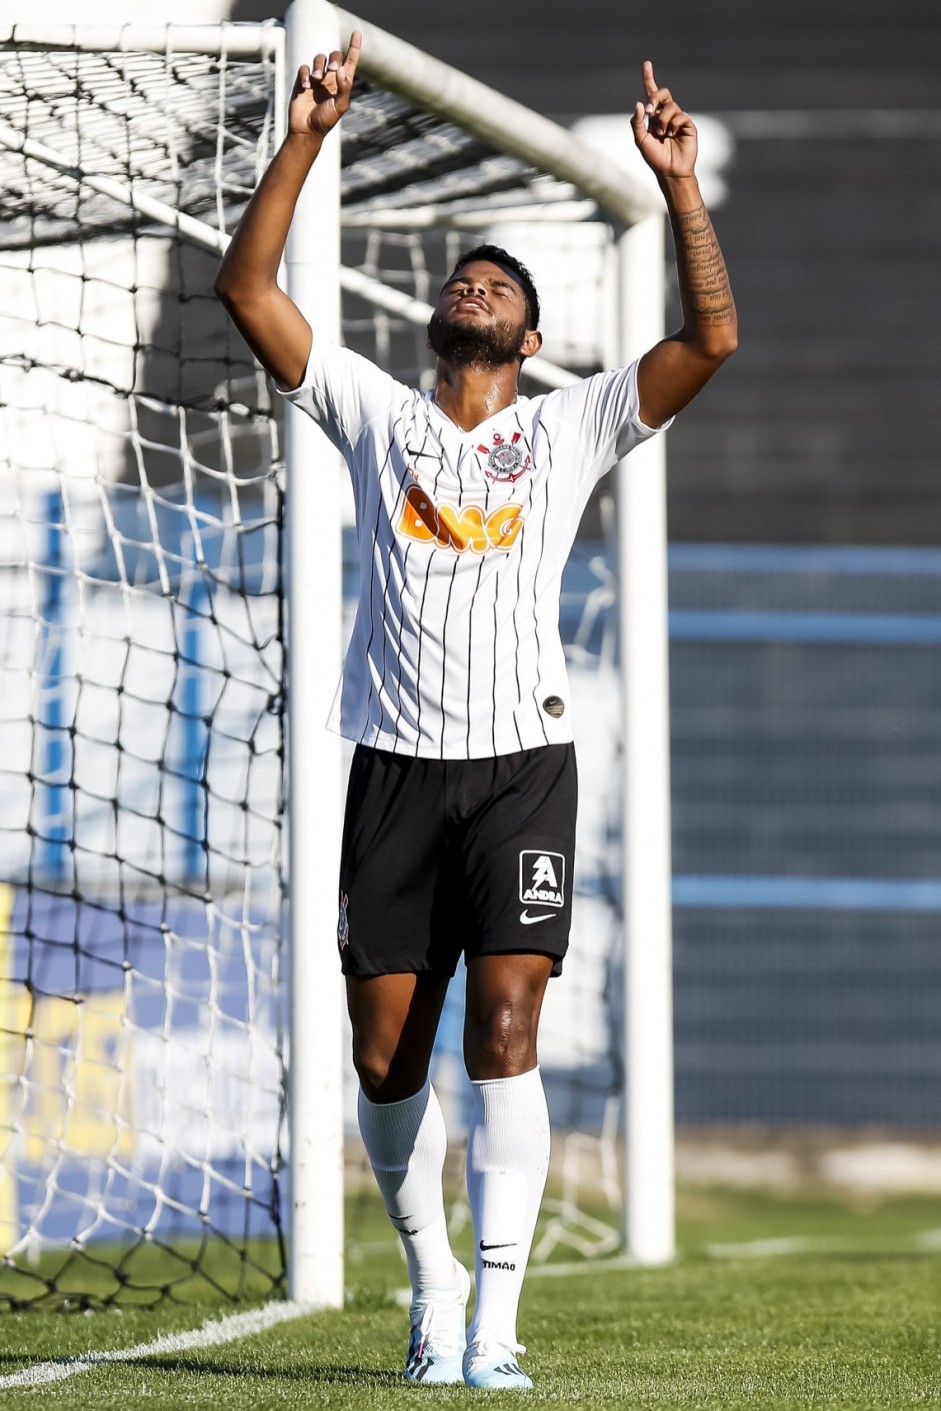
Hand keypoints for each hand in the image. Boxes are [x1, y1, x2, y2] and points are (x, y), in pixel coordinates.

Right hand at [289, 30, 361, 137]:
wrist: (306, 130)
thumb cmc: (325, 121)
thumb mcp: (340, 107)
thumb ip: (344, 88)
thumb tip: (342, 69)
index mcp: (342, 84)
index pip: (350, 62)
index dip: (354, 48)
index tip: (357, 33)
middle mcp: (330, 79)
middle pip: (334, 56)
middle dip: (334, 58)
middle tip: (332, 70)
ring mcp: (316, 79)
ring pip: (319, 59)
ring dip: (318, 65)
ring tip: (316, 78)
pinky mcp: (302, 81)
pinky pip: (304, 68)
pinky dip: (305, 74)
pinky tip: (306, 86)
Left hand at [631, 60, 697, 179]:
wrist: (670, 171)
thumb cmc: (655, 158)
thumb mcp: (640, 140)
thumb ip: (637, 123)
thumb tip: (639, 104)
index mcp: (654, 116)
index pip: (651, 93)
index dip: (649, 78)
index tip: (646, 64)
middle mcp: (666, 114)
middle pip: (663, 93)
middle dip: (655, 97)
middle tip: (649, 110)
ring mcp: (678, 118)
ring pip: (670, 106)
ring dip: (662, 120)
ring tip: (662, 135)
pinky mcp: (687, 124)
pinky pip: (679, 115)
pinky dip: (672, 125)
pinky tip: (672, 135)